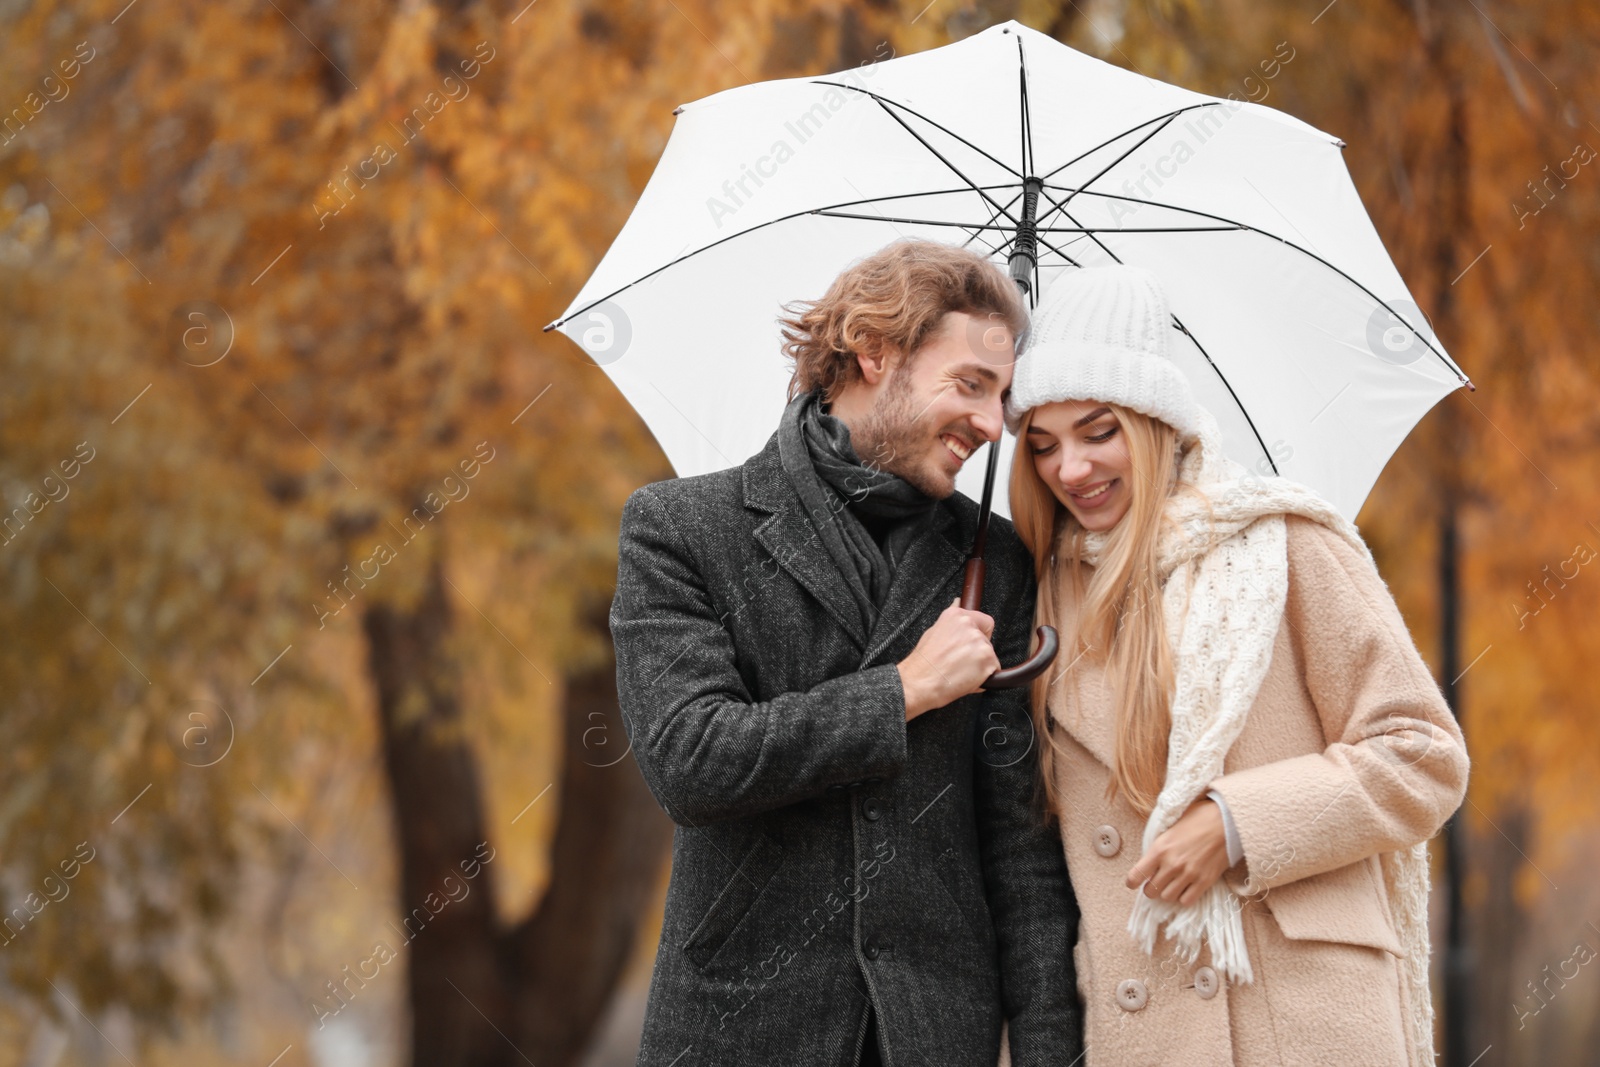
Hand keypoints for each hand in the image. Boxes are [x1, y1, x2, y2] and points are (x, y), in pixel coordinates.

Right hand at [897, 598, 998, 720]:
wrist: (919, 683)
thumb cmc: (923, 663)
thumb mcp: (933, 632)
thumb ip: (952, 621)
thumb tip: (958, 603)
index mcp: (956, 615)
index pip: (984, 621)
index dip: (980, 634)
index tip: (970, 645)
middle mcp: (969, 625)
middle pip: (987, 640)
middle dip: (977, 653)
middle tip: (959, 662)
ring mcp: (980, 642)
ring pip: (989, 656)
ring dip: (980, 666)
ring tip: (959, 671)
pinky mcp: (988, 660)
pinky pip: (994, 671)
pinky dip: (984, 678)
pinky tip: (966, 679)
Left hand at [1125, 798, 1230, 906]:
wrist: (1226, 821)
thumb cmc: (1198, 818)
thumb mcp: (1170, 826)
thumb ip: (1159, 844)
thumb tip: (1149, 857)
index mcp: (1159, 848)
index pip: (1136, 875)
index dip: (1132, 882)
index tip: (1133, 883)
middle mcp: (1172, 864)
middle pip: (1150, 891)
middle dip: (1150, 888)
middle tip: (1156, 882)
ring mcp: (1188, 874)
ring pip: (1167, 898)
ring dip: (1167, 893)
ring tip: (1172, 884)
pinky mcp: (1204, 881)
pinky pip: (1186, 901)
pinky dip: (1184, 897)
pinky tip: (1186, 888)